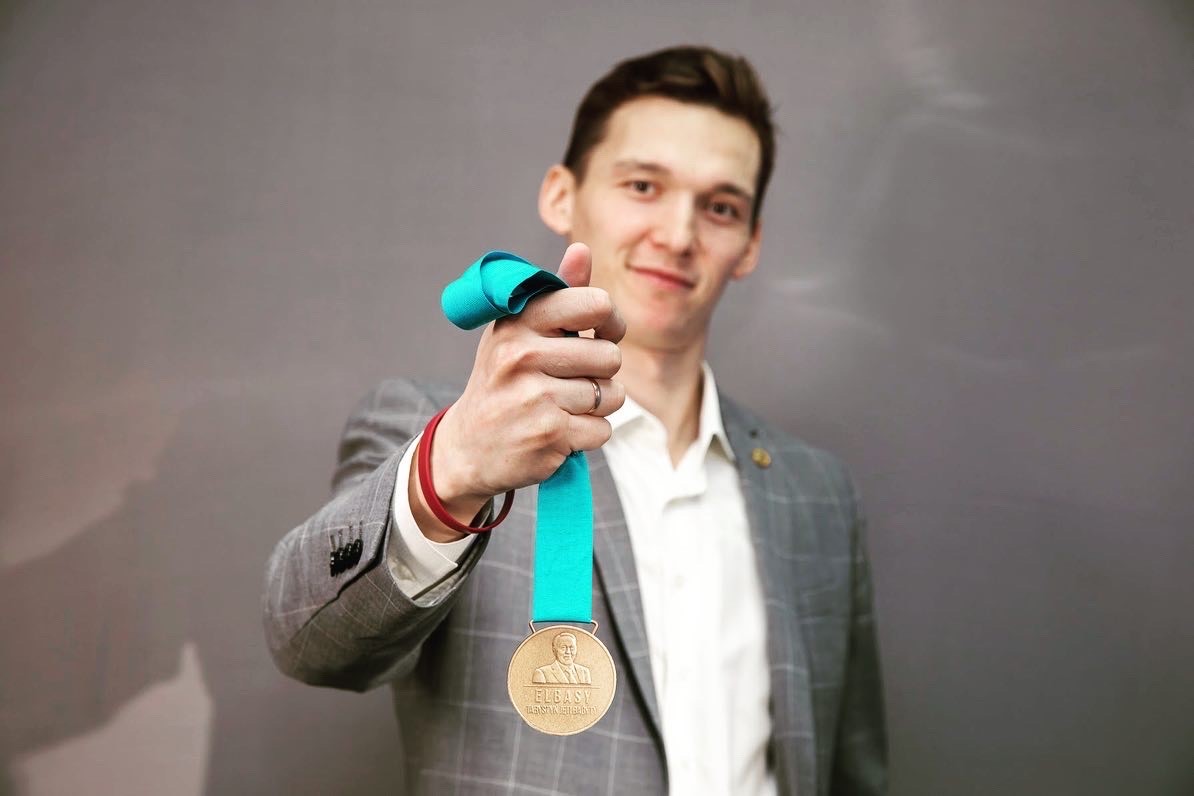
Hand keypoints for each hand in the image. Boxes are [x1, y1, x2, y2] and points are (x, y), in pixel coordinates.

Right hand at [411, 242, 625, 540]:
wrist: (468, 446)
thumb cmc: (505, 380)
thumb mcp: (519, 333)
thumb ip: (558, 295)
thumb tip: (582, 250)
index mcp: (519, 322)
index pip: (594, 305)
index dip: (610, 321)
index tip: (601, 332)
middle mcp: (522, 356)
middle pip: (610, 356)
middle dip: (602, 372)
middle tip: (573, 379)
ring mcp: (535, 398)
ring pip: (611, 395)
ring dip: (598, 406)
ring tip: (564, 406)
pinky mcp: (548, 435)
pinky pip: (602, 430)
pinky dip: (589, 434)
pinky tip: (561, 431)